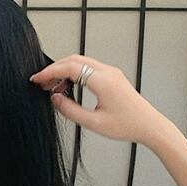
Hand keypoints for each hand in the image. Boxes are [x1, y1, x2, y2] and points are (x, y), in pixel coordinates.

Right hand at [29, 54, 175, 146]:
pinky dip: (75, 73)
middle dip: (55, 69)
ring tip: (52, 86)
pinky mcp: (113, 77)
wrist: (150, 125)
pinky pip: (89, 68)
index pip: (70, 68)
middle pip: (74, 60)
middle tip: (40, 82)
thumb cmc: (126, 126)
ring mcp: (111, 72)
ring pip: (82, 62)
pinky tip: (68, 86)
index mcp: (103, 81)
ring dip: (64, 70)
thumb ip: (70, 110)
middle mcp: (107, 72)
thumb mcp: (93, 123)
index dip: (50, 72)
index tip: (36, 80)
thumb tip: (54, 99)